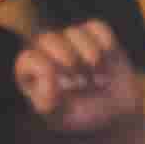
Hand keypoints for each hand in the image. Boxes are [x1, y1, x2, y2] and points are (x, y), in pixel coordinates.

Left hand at [11, 20, 144, 143]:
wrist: (115, 116)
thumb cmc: (81, 116)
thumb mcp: (60, 115)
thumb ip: (47, 99)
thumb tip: (48, 71)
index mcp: (31, 69)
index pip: (29, 59)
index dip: (50, 71)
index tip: (68, 89)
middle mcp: (47, 52)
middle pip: (48, 38)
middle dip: (69, 61)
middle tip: (82, 83)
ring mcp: (71, 42)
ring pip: (75, 32)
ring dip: (91, 57)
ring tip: (99, 80)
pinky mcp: (96, 38)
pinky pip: (97, 27)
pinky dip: (106, 45)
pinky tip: (108, 64)